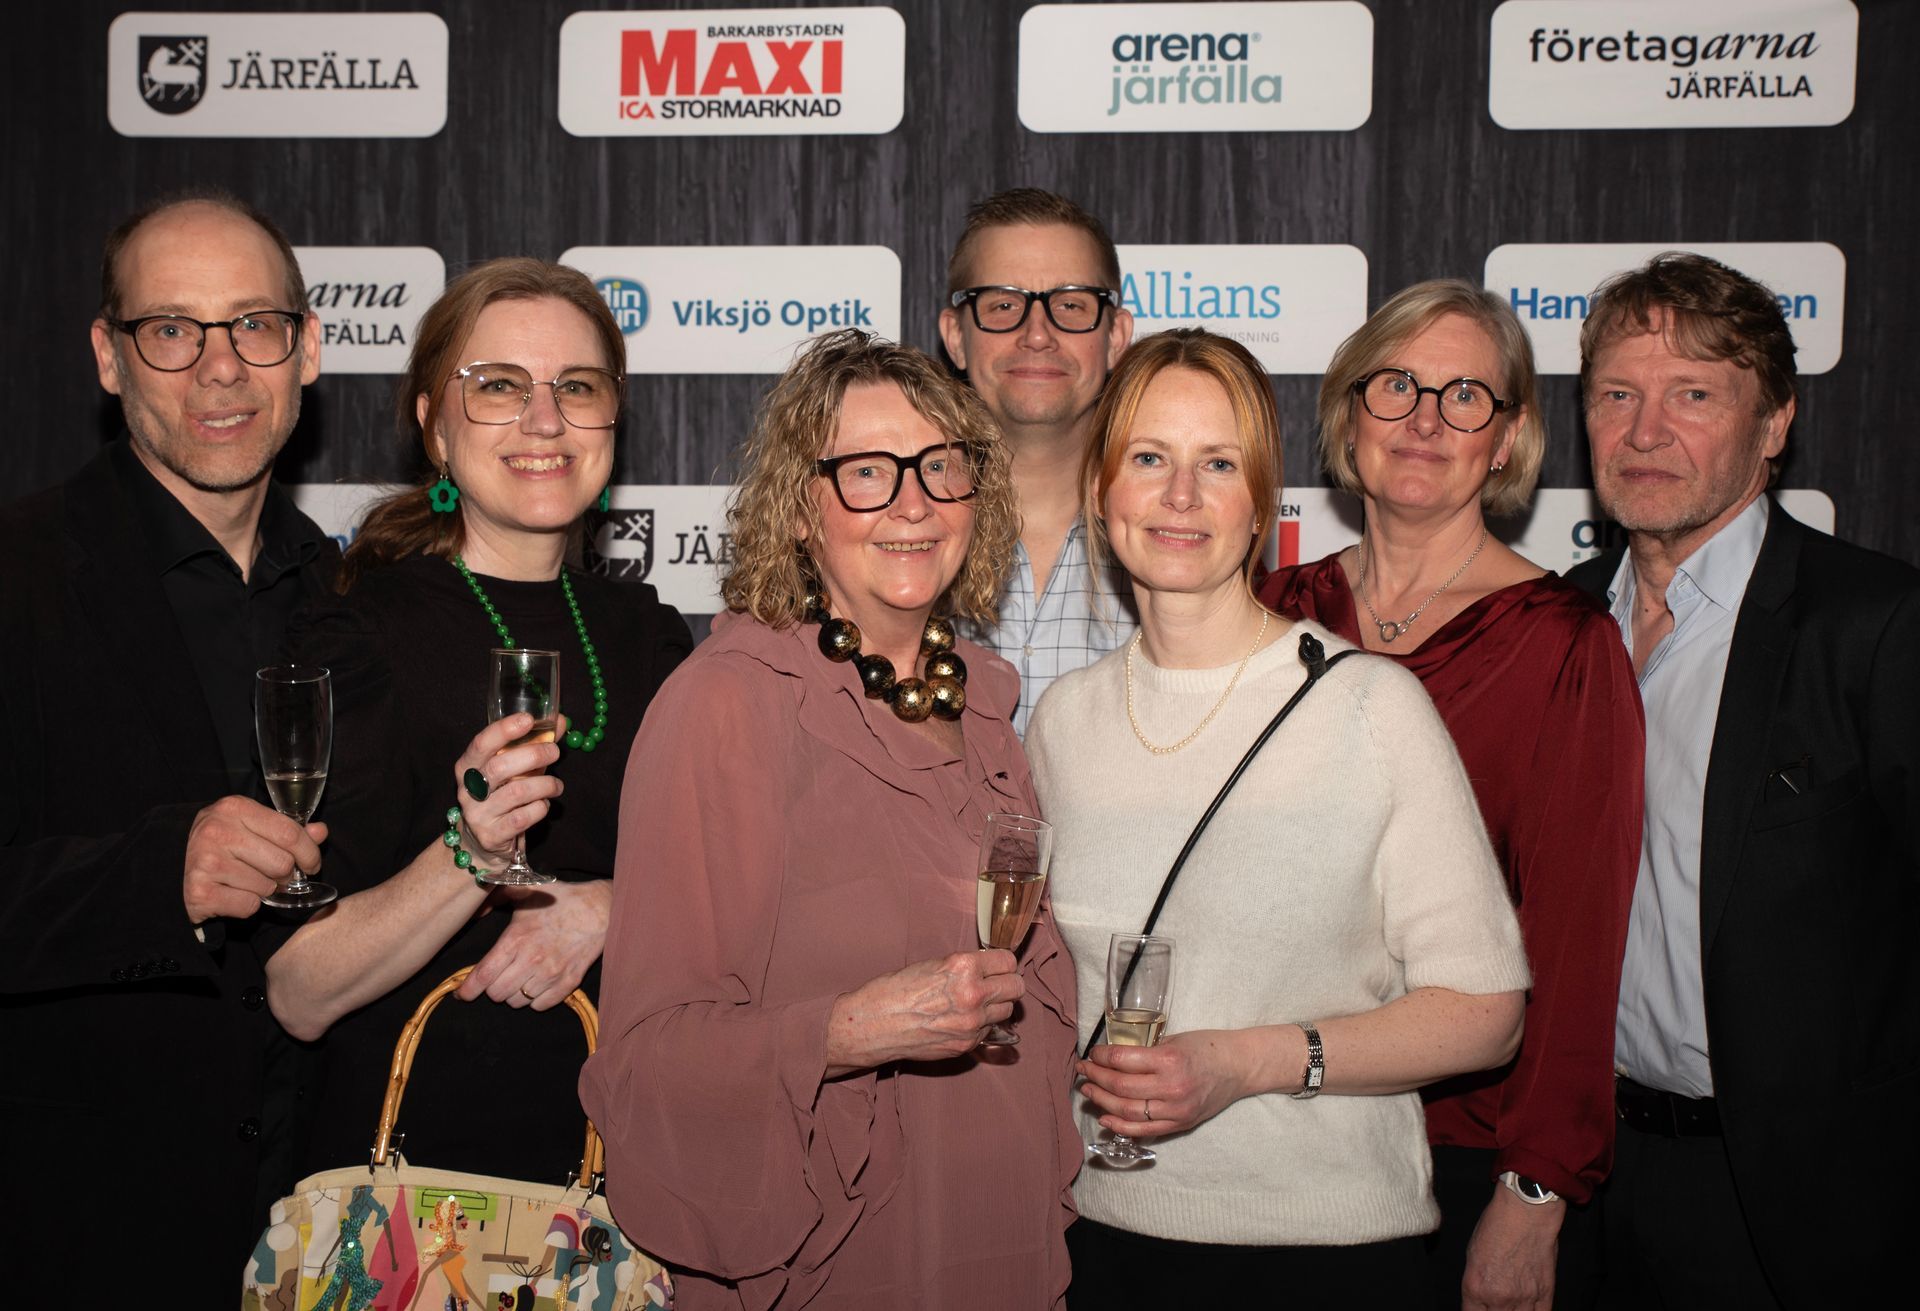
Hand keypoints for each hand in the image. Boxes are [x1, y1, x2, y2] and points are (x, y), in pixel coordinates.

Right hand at [183, 795, 326, 923]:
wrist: (169, 866)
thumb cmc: (218, 845)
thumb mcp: (250, 826)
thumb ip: (287, 829)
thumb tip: (321, 832)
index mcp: (235, 809)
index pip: (290, 833)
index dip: (309, 853)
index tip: (311, 865)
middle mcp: (218, 832)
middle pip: (282, 863)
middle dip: (285, 875)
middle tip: (273, 875)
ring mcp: (206, 863)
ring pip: (266, 887)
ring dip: (263, 890)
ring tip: (244, 881)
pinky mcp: (200, 893)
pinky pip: (249, 906)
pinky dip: (247, 905)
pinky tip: (231, 894)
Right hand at [453, 712, 564, 867]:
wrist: (484, 841)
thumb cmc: (502, 794)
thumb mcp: (515, 768)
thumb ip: (534, 744)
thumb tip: (561, 721)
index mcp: (467, 767)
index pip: (481, 743)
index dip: (503, 730)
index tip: (528, 720)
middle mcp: (467, 790)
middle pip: (500, 766)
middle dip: (533, 755)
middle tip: (555, 752)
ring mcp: (477, 815)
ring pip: (516, 793)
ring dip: (545, 785)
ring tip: (556, 785)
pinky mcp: (491, 835)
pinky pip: (522, 818)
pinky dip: (540, 808)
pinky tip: (544, 805)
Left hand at [460, 879, 611, 1009]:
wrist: (600, 909)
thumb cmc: (560, 899)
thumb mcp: (526, 890)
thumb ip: (497, 895)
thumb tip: (475, 903)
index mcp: (517, 938)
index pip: (483, 974)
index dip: (468, 989)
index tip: (462, 994)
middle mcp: (532, 960)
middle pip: (497, 994)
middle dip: (492, 988)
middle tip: (498, 977)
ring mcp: (551, 973)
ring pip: (517, 1002)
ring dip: (513, 994)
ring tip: (519, 979)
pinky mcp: (569, 982)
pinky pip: (540, 1006)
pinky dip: (534, 1000)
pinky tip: (536, 984)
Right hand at [825, 950, 1024, 1072]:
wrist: (872, 1025)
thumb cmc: (894, 991)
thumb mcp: (932, 965)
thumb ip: (963, 967)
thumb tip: (986, 970)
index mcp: (964, 967)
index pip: (1008, 962)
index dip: (1002, 963)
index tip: (997, 966)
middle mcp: (973, 995)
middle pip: (1017, 988)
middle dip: (1007, 984)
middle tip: (995, 984)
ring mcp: (972, 1024)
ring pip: (1007, 1012)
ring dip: (996, 1007)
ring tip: (976, 1004)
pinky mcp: (966, 1046)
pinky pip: (988, 1032)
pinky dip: (981, 1026)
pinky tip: (961, 1020)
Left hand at [1077, 1028, 1254, 1137]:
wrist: (1238, 1067)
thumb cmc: (1206, 1047)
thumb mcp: (1174, 1039)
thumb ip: (1146, 1050)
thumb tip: (1112, 1057)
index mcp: (1168, 1059)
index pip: (1121, 1060)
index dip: (1100, 1057)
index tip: (1091, 1053)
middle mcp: (1170, 1087)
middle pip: (1120, 1086)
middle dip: (1095, 1077)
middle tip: (1082, 1071)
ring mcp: (1175, 1110)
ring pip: (1127, 1111)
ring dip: (1102, 1101)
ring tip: (1088, 1091)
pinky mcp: (1179, 1124)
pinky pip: (1143, 1130)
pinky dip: (1119, 1126)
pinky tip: (1104, 1118)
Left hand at [1461, 1185, 1561, 1310]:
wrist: (1526, 1212)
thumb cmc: (1496, 1225)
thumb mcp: (1472, 1253)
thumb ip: (1476, 1282)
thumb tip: (1479, 1297)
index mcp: (1475, 1287)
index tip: (1477, 1308)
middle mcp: (1499, 1298)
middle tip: (1495, 1303)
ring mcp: (1524, 1298)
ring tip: (1511, 1306)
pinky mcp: (1545, 1293)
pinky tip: (1528, 1309)